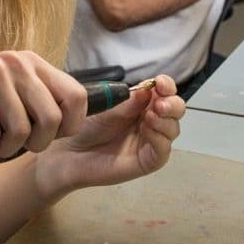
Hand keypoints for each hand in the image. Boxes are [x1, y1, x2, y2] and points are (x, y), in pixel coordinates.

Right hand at [0, 51, 86, 159]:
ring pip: (22, 130)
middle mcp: (17, 61)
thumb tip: (76, 122)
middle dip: (35, 145)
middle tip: (12, 146)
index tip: (46, 138)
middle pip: (52, 119)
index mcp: (32, 63)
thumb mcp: (9, 97)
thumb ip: (39, 102)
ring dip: (5, 149)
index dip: (69, 127)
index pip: (78, 96)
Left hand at [38, 75, 184, 193]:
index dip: (166, 85)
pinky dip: (159, 137)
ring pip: (173, 129)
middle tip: (159, 103)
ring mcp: (151, 141)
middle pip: (175, 110)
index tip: (160, 83)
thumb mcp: (108, 107)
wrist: (68, 151)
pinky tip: (147, 129)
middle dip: (172, 103)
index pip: (164, 92)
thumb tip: (150, 89)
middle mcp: (151, 121)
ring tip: (149, 115)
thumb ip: (130, 100)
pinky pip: (163, 150)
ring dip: (165, 120)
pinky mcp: (147, 161)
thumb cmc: (86, 126)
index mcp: (142, 104)